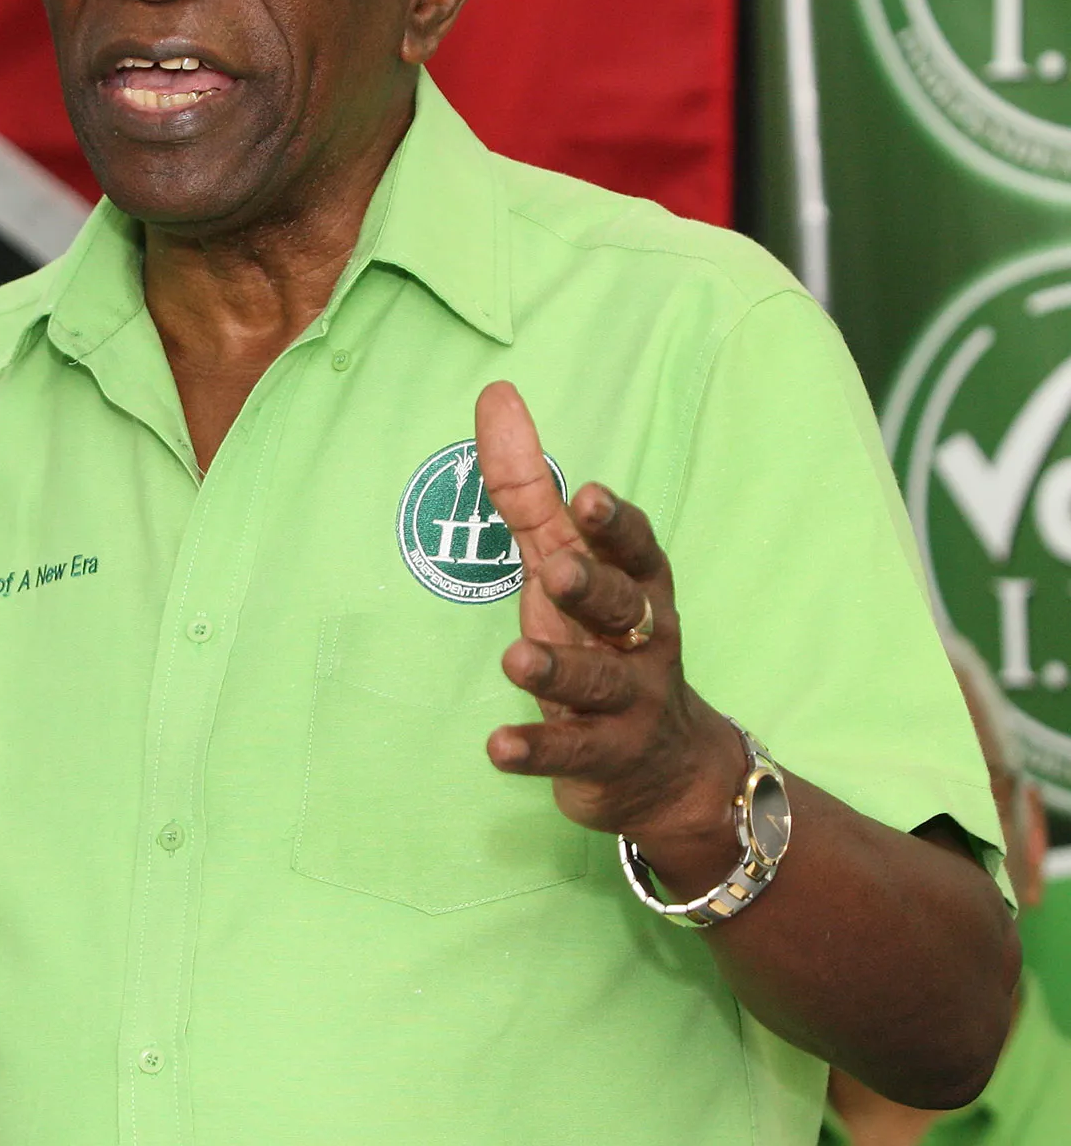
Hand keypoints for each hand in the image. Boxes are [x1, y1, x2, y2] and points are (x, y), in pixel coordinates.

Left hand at [472, 383, 744, 853]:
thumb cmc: (604, 635)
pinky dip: (537, 748)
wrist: (668, 768)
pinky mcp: (603, 757)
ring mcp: (629, 702)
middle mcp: (642, 639)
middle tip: (557, 570)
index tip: (589, 495)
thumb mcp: (569, 562)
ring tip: (516, 658)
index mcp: (638, 586)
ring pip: (598, 680)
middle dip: (594, 586)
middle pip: (625, 607)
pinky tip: (498, 748)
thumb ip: (529, 489)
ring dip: (558, 667)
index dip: (615, 526)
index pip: (635, 549)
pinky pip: (571, 751)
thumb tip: (495, 396)